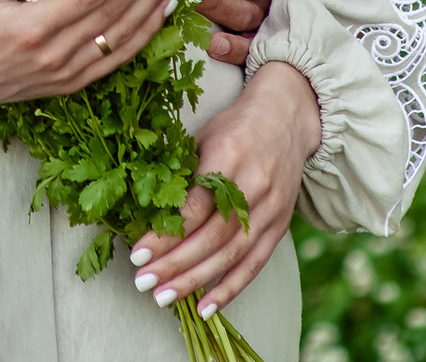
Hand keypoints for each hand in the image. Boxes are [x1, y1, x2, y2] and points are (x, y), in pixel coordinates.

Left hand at [126, 61, 320, 317]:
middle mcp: (253, 186)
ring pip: (231, 255)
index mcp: (228, 157)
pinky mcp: (280, 225)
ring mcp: (271, 208)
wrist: (288, 116)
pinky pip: (255, 263)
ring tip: (164, 298)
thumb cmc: (235, 125)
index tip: (137, 254)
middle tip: (143, 282)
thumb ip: (182, 173)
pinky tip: (206, 308)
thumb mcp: (203, 136)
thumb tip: (146, 213)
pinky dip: (231, 288)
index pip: (195, 207)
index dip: (166, 234)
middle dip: (174, 264)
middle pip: (211, 237)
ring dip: (196, 281)